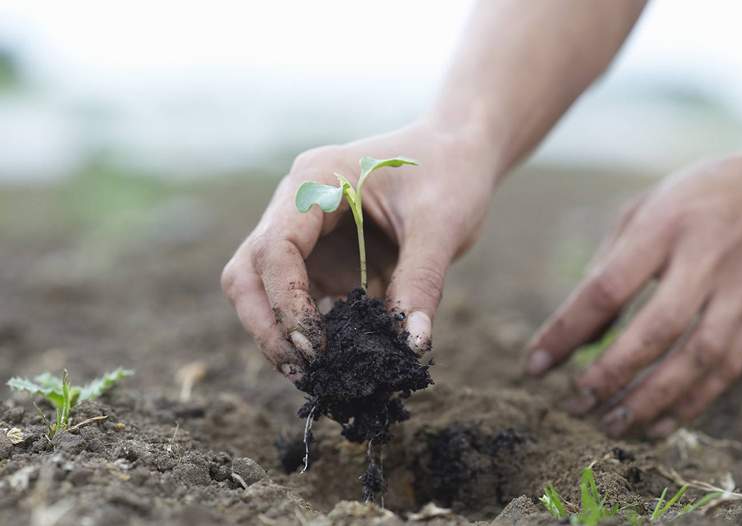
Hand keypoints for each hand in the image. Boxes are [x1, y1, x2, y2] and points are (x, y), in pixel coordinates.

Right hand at [222, 120, 498, 381]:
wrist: (459, 150)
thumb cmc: (450, 171)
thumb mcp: (442, 225)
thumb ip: (422, 282)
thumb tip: (410, 348)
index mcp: (315, 180)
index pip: (274, 248)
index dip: (286, 302)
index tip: (316, 347)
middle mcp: (297, 205)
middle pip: (249, 271)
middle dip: (267, 325)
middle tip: (303, 371)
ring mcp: (307, 232)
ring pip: (265, 289)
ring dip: (284, 332)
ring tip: (320, 375)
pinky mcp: (325, 255)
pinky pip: (306, 297)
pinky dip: (316, 328)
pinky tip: (342, 358)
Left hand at [526, 151, 741, 436]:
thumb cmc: (698, 197)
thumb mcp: (643, 210)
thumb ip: (606, 268)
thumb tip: (579, 336)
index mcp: (663, 227)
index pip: (607, 289)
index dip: (567, 331)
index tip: (536, 365)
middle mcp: (705, 260)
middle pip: (655, 330)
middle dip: (611, 374)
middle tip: (575, 403)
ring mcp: (741, 292)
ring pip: (696, 360)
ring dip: (650, 400)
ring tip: (611, 425)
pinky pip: (727, 370)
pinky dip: (691, 404)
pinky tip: (656, 425)